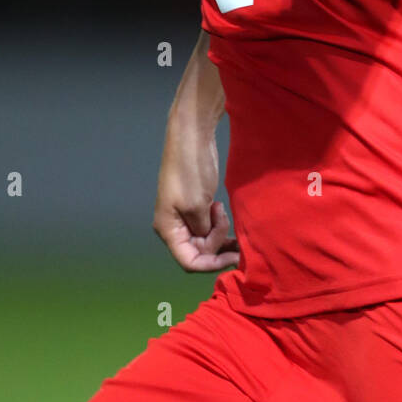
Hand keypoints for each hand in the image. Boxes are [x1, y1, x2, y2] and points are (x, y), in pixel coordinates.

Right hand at [153, 123, 239, 272]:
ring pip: (205, 239)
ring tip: (223, 210)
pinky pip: (208, 225)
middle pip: (199, 251)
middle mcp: (174, 226)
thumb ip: (203, 231)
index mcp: (168, 229)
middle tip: (223, 216)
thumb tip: (206, 240)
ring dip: (219, 232)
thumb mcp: (198, 206)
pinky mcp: (196, 205)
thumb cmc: (191, 170)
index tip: (233, 256)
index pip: (189, 261)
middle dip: (217, 241)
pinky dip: (219, 224)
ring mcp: (185, 216)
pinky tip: (224, 211)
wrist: (191, 137)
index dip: (211, 264)